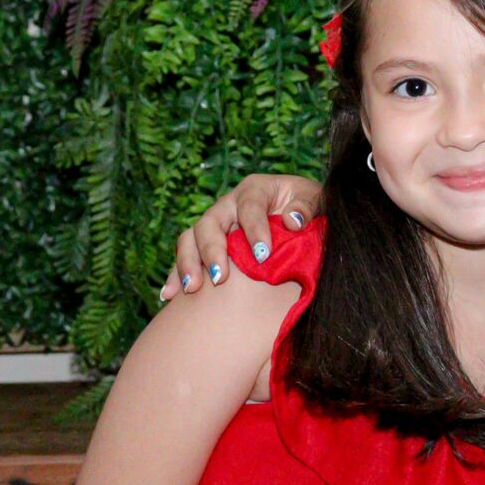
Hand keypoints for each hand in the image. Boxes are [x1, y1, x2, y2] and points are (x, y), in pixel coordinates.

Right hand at [159, 173, 321, 298]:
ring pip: (191, 239)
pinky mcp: (208, 244)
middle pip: (210, 223)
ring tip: (192, 288)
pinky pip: (186, 257)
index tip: (262, 255)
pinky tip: (169, 295)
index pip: (249, 207)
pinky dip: (176, 275)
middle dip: (212, 251)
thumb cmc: (308, 206)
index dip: (254, 230)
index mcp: (255, 190)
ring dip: (188, 263)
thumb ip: (306, 207)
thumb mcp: (315, 200)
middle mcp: (229, 205)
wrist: (300, 214)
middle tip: (220, 278)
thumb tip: (292, 221)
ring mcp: (215, 225)